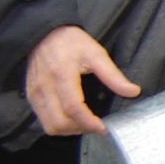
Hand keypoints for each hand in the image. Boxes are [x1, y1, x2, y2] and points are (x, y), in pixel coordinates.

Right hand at [24, 26, 140, 135]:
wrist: (44, 33)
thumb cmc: (71, 42)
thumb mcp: (96, 53)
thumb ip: (113, 75)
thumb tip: (133, 91)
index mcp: (61, 74)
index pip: (73, 107)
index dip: (89, 122)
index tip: (104, 127)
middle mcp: (44, 87)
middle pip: (59, 122)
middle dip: (80, 130)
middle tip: (96, 126)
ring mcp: (34, 93)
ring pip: (50, 126)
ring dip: (69, 130)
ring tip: (85, 123)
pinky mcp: (31, 96)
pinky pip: (43, 120)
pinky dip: (59, 125)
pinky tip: (72, 118)